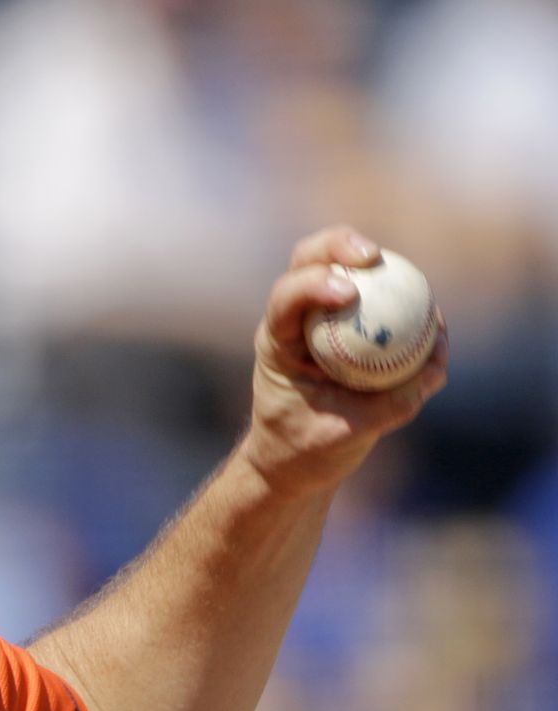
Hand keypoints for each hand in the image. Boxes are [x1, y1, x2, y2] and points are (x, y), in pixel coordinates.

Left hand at [243, 225, 448, 497]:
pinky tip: (435, 324)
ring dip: (379, 266)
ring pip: (347, 270)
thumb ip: (388, 403)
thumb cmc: (304, 449)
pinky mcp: (356, 329)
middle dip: (339, 244)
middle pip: (311, 259)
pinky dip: (408, 306)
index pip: (286, 299)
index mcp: (278, 343)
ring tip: (416, 284)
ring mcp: (326, 320)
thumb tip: (432, 368)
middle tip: (372, 255)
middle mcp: (298, 322)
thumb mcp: (344, 435)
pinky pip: (384, 304)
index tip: (347, 293)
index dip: (313, 284)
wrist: (295, 463)